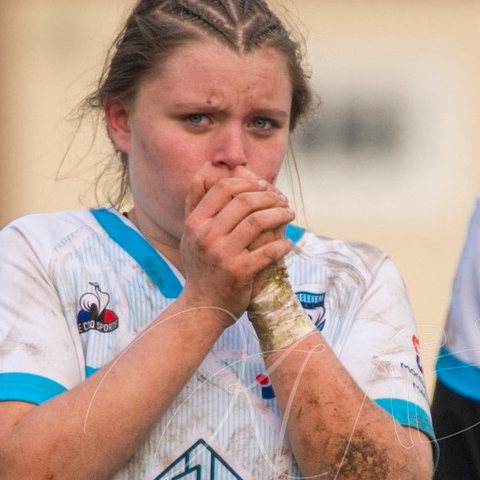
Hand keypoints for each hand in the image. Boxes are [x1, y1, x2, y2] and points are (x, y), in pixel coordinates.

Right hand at [177, 172, 293, 317]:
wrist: (202, 307)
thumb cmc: (200, 267)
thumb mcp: (190, 234)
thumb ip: (195, 203)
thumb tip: (204, 172)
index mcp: (195, 222)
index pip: (223, 188)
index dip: (247, 182)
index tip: (263, 185)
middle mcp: (206, 235)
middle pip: (244, 201)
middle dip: (269, 196)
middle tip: (282, 199)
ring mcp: (223, 254)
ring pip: (258, 221)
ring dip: (280, 214)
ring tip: (289, 214)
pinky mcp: (239, 272)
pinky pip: (268, 251)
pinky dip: (282, 245)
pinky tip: (287, 244)